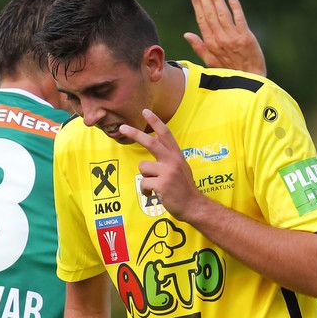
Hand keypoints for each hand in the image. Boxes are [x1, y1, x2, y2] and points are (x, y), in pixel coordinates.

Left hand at [120, 109, 209, 223]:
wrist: (194, 206)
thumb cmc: (184, 188)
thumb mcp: (181, 166)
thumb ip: (168, 153)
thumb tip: (155, 137)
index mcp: (177, 155)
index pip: (166, 134)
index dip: (155, 122)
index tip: (145, 111)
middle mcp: (173, 161)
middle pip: (151, 143)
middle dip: (135, 134)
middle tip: (122, 127)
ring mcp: (168, 172)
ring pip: (143, 168)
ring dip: (145, 177)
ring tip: (154, 185)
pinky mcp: (162, 184)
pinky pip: (144, 183)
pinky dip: (146, 191)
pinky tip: (154, 194)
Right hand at [184, 0, 266, 76]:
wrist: (250, 80)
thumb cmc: (230, 72)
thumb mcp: (211, 63)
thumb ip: (199, 48)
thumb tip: (187, 34)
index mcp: (211, 45)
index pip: (202, 21)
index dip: (198, 5)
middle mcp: (221, 40)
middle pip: (211, 15)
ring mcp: (234, 38)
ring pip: (223, 15)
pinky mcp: (247, 38)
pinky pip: (240, 19)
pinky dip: (236, 8)